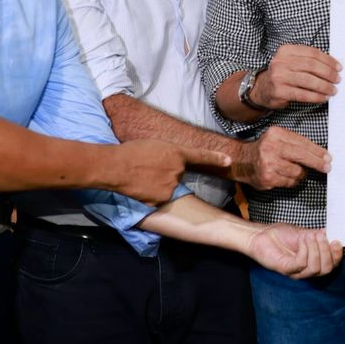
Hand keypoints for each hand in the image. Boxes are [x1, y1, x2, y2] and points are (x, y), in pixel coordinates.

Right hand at [114, 139, 230, 203]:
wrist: (115, 167)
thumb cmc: (131, 151)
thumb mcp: (155, 145)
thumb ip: (169, 153)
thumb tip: (173, 161)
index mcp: (177, 153)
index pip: (201, 156)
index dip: (216, 158)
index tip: (229, 161)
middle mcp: (178, 170)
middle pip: (177, 174)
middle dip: (166, 172)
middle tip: (148, 167)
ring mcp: (170, 186)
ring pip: (169, 187)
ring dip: (158, 184)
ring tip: (141, 176)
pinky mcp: (161, 199)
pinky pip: (159, 198)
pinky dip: (151, 194)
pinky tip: (140, 187)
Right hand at [232, 126, 330, 189]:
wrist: (242, 161)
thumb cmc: (266, 150)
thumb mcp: (278, 139)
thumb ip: (296, 143)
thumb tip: (320, 154)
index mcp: (276, 134)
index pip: (302, 142)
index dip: (317, 151)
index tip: (328, 157)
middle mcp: (271, 147)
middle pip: (301, 156)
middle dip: (316, 162)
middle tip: (327, 167)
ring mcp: (268, 163)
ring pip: (297, 172)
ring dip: (301, 174)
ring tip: (298, 171)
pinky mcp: (267, 177)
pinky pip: (289, 182)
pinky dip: (292, 181)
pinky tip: (287, 177)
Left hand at [246, 223, 342, 277]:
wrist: (262, 235)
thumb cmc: (282, 235)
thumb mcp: (305, 233)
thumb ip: (318, 236)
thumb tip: (331, 233)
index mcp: (314, 262)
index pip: (332, 264)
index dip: (337, 255)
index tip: (337, 241)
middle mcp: (306, 270)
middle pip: (326, 269)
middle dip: (327, 252)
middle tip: (321, 236)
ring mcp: (296, 271)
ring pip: (314, 268)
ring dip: (315, 250)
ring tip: (309, 236)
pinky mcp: (285, 269)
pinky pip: (301, 264)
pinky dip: (304, 250)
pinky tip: (301, 240)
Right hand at [250, 44, 341, 109]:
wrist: (262, 89)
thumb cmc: (283, 75)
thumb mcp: (291, 62)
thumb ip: (308, 60)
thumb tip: (333, 66)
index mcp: (286, 50)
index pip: (312, 53)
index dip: (328, 60)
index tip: (339, 68)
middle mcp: (281, 61)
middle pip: (311, 66)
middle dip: (328, 73)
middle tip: (337, 80)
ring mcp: (279, 76)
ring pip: (308, 80)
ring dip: (324, 86)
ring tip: (333, 90)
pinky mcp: (279, 91)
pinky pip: (302, 94)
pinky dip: (316, 96)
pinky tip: (323, 98)